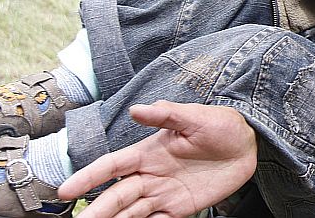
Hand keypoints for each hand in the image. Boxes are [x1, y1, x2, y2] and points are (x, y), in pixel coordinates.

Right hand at [58, 101, 256, 217]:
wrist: (248, 146)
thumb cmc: (221, 125)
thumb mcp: (196, 116)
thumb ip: (167, 113)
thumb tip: (137, 108)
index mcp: (149, 152)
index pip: (112, 166)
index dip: (89, 177)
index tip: (66, 190)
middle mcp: (151, 175)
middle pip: (117, 196)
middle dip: (97, 210)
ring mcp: (164, 193)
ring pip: (130, 212)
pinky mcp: (179, 208)